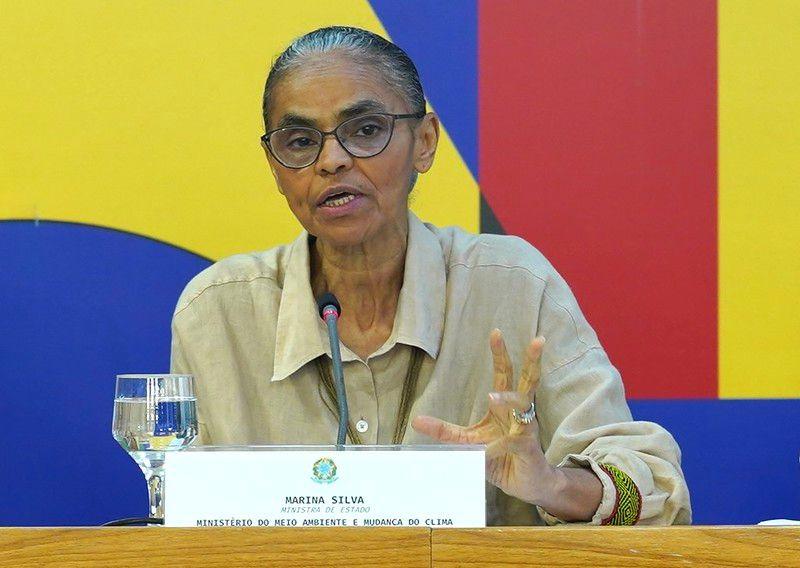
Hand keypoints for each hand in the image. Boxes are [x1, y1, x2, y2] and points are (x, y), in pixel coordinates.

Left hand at [411, 329, 555, 504]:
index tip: (496, 332)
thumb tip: (416, 420)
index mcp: (505, 406)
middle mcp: (520, 413)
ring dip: (509, 399)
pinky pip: (517, 441)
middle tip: (537, 340)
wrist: (524, 484)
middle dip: (532, 360)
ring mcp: (527, 429)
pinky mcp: (529, 449)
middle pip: (528, 381)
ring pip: (524, 406)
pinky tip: (496, 446)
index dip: (500, 354)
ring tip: (491, 397)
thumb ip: (444, 431)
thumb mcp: (467, 442)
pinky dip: (504, 443)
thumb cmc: (499, 458)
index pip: (504, 374)